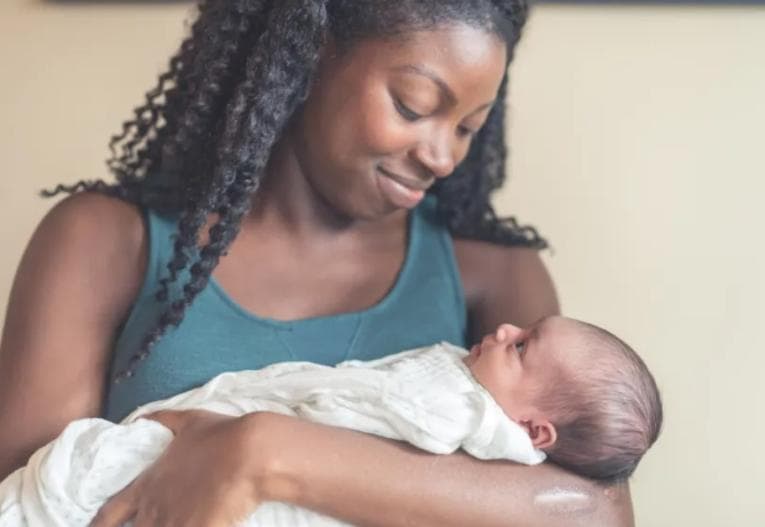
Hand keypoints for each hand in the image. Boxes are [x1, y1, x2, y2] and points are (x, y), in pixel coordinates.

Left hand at [90, 410, 263, 526]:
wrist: (251, 453)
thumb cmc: (222, 435)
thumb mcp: (189, 421)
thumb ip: (162, 419)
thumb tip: (139, 418)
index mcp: (149, 484)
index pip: (110, 513)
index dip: (99, 525)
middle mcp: (155, 507)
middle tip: (152, 521)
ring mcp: (174, 523)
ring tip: (179, 521)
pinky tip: (205, 525)